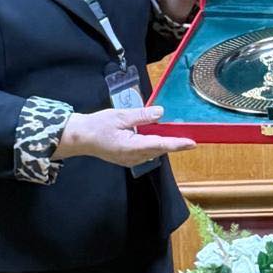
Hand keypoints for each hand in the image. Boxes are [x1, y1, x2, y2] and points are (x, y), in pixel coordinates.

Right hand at [55, 106, 195, 164]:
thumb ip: (141, 116)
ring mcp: (131, 160)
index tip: (192, 143)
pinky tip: (154, 135)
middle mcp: (133, 157)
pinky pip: (146, 152)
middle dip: (174, 142)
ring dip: (163, 142)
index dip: (177, 144)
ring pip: (154, 151)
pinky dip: (153, 144)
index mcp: (131, 146)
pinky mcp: (129, 158)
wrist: (81, 138)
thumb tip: (160, 113)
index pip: (159, 145)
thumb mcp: (120, 116)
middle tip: (189, 135)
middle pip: (159, 149)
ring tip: (174, 134)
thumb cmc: (97, 126)